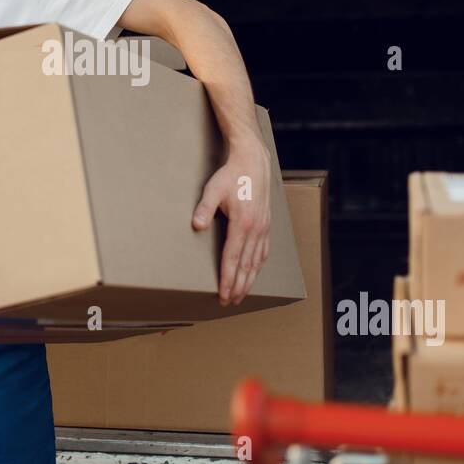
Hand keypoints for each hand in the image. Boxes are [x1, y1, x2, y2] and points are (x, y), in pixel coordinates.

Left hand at [191, 138, 271, 304]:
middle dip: (238, 286)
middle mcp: (256, 229)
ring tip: (240, 294)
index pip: (233, 259)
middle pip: (246, 265)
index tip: (223, 294)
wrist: (253, 161)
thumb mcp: (213, 189)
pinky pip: (264, 251)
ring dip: (249, 280)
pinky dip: (258, 266)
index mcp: (243, 223)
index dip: (227, 279)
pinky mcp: (266, 224)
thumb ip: (204, 208)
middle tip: (229, 302)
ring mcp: (264, 227)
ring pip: (257, 261)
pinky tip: (254, 273)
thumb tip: (197, 225)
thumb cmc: (232, 175)